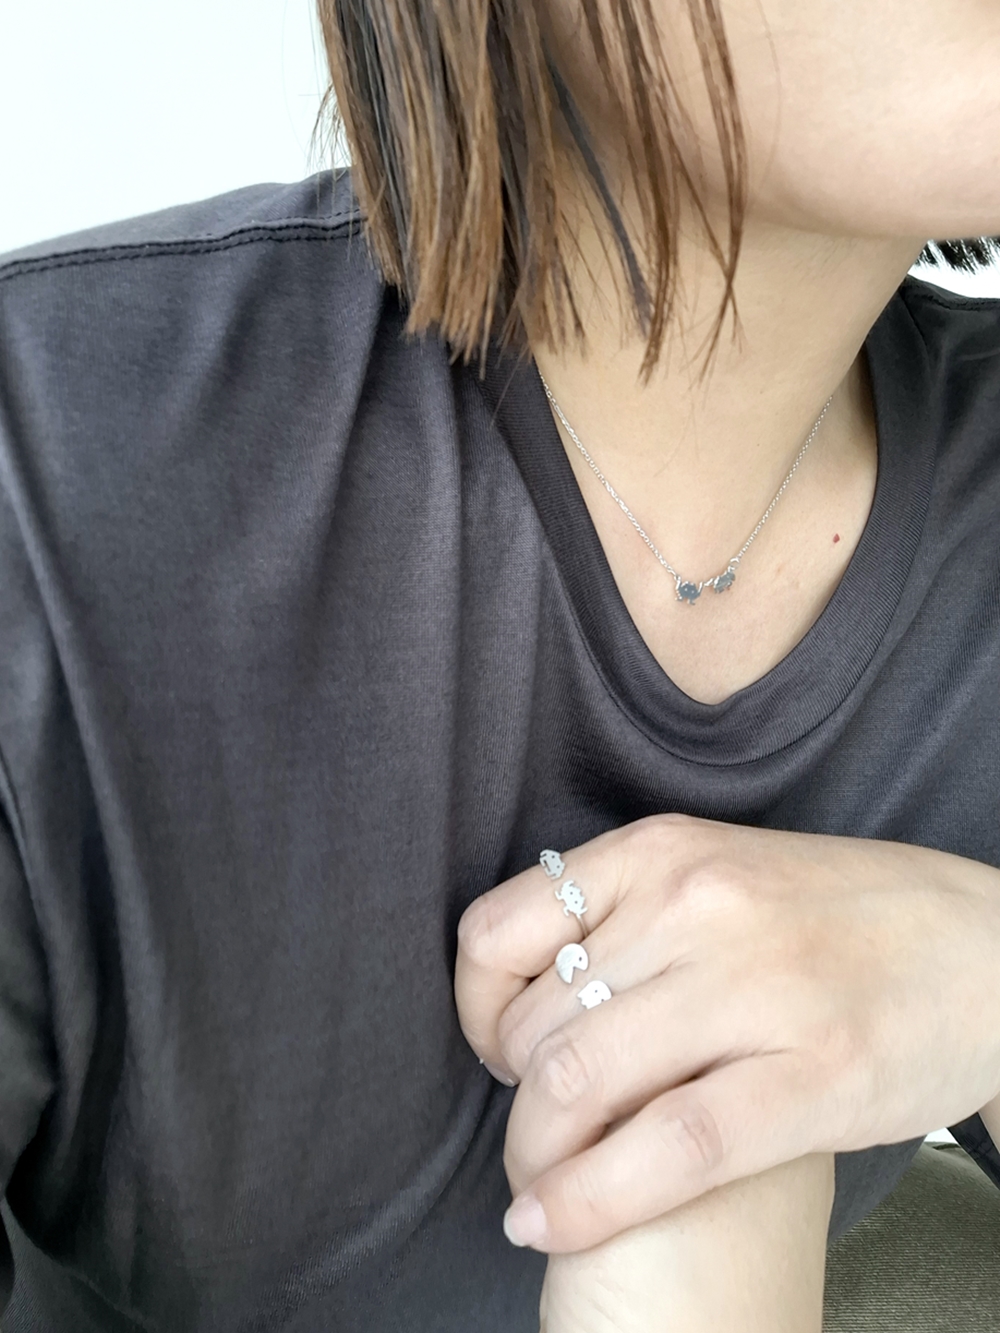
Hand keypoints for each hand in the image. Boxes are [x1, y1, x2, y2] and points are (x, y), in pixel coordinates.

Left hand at [454, 814, 999, 1252]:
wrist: (984, 946)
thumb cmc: (835, 918)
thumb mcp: (718, 875)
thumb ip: (628, 917)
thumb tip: (530, 991)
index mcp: (662, 850)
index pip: (499, 930)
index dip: (473, 1007)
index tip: (495, 1047)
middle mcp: (696, 905)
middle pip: (534, 1025)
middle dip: (513, 1101)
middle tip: (540, 1131)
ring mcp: (756, 988)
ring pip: (579, 1084)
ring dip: (536, 1157)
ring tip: (542, 1184)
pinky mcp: (812, 1077)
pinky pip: (665, 1149)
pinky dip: (587, 1200)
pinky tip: (549, 1225)